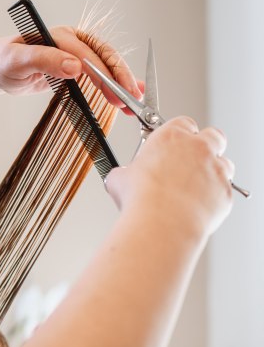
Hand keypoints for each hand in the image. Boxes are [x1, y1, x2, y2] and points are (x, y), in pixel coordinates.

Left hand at [0, 27, 141, 110]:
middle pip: (104, 57)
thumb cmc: (1, 61)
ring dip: (122, 82)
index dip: (103, 74)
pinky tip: (131, 91)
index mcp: (59, 35)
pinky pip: (99, 73)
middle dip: (119, 79)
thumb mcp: (17, 61)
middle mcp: (71, 41)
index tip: (113, 92)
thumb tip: (75, 66)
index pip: (88, 54)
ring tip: (134, 101)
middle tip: (128, 101)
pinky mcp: (75, 67)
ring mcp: (75, 53)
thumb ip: (44, 61)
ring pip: (106, 65)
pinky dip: (115, 83)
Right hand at [105, 116, 234, 239]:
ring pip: (224, 163)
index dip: (179, 134)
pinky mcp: (225, 192)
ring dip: (212, 171)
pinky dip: (213, 197)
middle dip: (205, 146)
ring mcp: (216, 169)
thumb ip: (126, 172)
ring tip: (194, 186)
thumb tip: (122, 178)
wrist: (162, 223)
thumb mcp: (120, 178)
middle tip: (190, 160)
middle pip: (213, 135)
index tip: (170, 146)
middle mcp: (198, 148)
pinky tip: (196, 205)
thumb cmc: (142, 198)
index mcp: (171, 136)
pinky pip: (224, 191)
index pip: (183, 123)